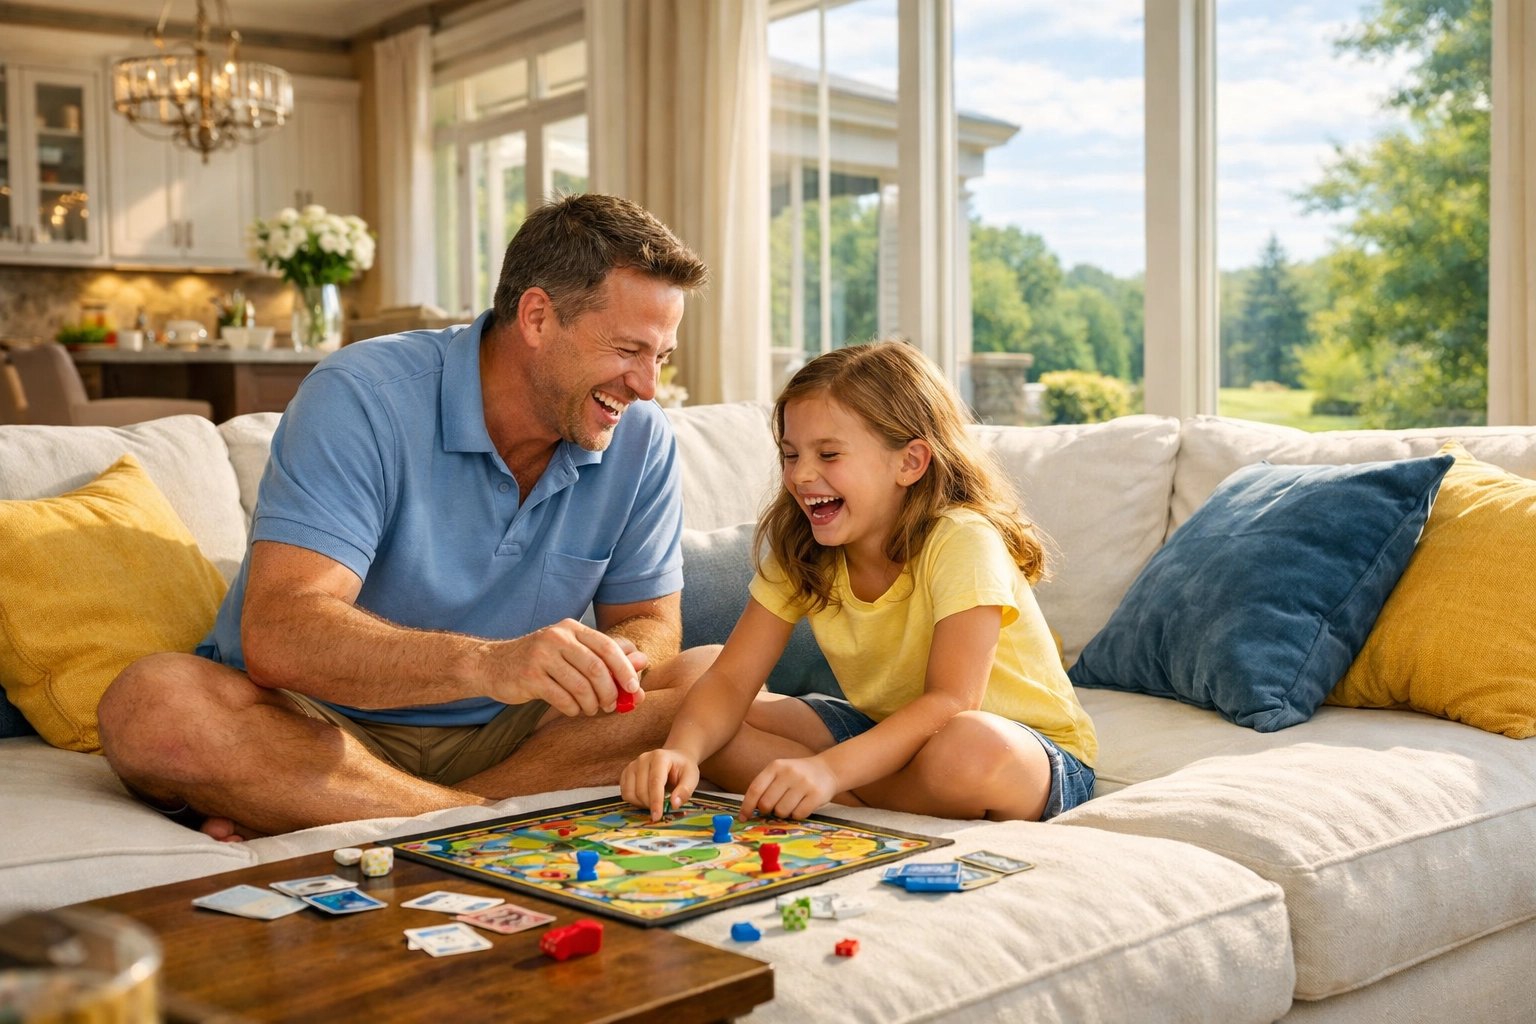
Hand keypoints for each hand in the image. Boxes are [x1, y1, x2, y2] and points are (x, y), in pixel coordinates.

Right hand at [486, 619, 644, 715]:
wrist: (493, 665)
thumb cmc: (541, 660)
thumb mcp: (572, 650)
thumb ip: (606, 655)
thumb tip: (642, 660)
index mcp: (571, 628)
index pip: (607, 646)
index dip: (624, 669)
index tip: (634, 688)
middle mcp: (557, 637)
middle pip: (596, 667)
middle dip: (610, 691)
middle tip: (612, 705)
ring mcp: (541, 656)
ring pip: (580, 686)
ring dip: (592, 704)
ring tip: (591, 709)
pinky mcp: (529, 677)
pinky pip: (562, 698)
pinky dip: (573, 709)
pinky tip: (573, 709)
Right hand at [621, 748, 699, 821]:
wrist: (675, 759)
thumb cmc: (683, 769)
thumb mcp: (692, 777)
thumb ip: (685, 790)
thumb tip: (674, 804)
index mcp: (660, 757)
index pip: (655, 782)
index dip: (655, 801)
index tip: (657, 817)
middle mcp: (643, 759)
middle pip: (641, 790)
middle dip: (650, 805)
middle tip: (661, 808)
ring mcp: (633, 765)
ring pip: (630, 793)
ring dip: (641, 804)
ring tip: (654, 802)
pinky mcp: (626, 772)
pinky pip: (624, 793)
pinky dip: (634, 801)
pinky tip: (645, 799)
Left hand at [739, 755, 839, 820]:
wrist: (828, 769)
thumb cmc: (797, 775)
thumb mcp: (780, 772)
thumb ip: (765, 787)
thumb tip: (748, 812)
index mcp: (776, 766)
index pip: (755, 789)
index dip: (747, 806)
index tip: (743, 817)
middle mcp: (789, 773)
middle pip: (766, 803)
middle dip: (767, 810)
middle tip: (774, 807)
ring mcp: (804, 783)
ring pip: (781, 811)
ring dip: (783, 813)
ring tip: (790, 804)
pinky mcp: (816, 795)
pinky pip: (798, 815)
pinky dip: (796, 815)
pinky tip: (801, 806)